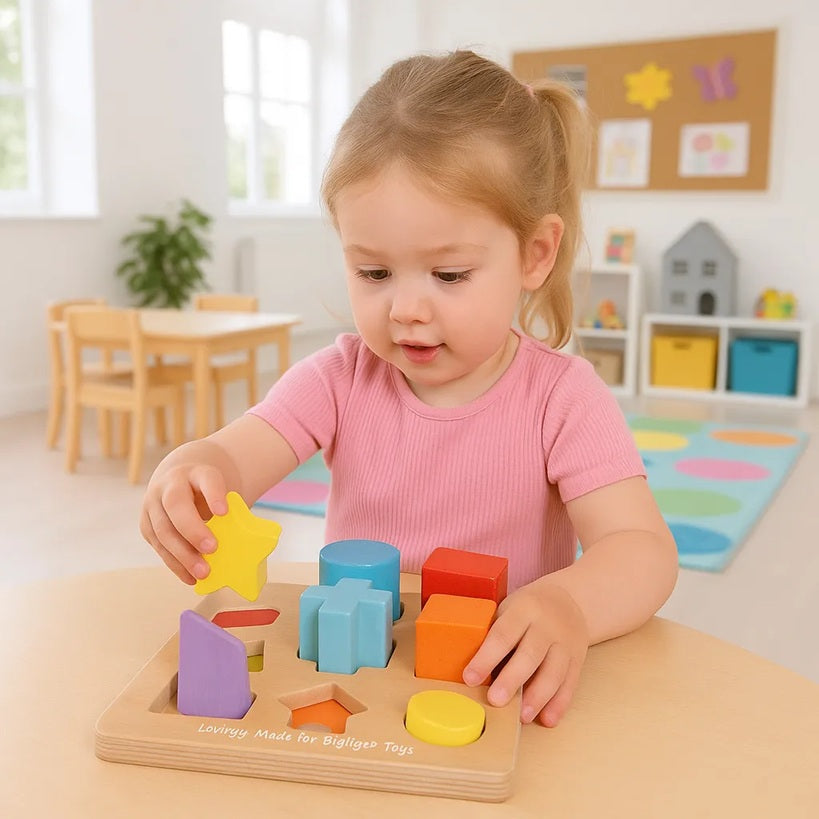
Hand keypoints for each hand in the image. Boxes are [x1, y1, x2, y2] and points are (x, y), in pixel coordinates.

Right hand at [139, 463, 227, 584]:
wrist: (179, 479)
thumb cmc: (208, 491)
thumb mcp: (220, 492)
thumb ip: (230, 510)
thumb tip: (243, 543)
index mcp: (196, 472)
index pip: (207, 479)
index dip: (214, 495)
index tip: (224, 511)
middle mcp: (170, 484)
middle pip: (176, 505)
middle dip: (193, 529)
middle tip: (213, 548)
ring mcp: (153, 503)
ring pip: (163, 530)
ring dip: (183, 554)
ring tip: (203, 572)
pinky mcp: (146, 524)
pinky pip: (159, 546)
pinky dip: (175, 564)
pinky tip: (190, 577)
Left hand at [463, 579, 588, 726]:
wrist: (566, 600)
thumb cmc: (526, 609)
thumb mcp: (508, 609)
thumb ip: (494, 634)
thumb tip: (470, 671)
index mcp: (524, 609)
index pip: (503, 634)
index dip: (486, 658)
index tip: (470, 679)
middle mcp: (547, 625)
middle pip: (530, 655)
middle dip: (512, 680)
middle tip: (495, 701)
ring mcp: (565, 643)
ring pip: (553, 672)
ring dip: (537, 697)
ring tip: (522, 717)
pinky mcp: (577, 659)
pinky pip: (570, 683)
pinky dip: (559, 703)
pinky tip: (548, 719)